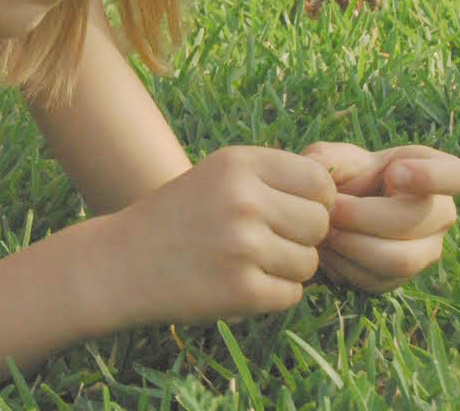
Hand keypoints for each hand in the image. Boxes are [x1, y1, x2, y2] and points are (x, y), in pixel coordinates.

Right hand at [113, 146, 335, 323]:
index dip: (314, 202)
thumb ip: (273, 177)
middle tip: (263, 242)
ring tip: (244, 262)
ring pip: (309, 263)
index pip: (320, 183)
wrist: (121, 262)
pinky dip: (271, 295)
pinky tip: (236, 284)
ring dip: (286, 269)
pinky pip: (291, 295)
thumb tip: (338, 190)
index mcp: (239, 163)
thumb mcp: (219, 175)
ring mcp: (243, 246)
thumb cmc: (178, 217)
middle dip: (301, 238)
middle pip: (320, 224)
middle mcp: (244, 199)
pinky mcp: (242, 290)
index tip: (289, 213)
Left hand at [299, 141, 459, 292]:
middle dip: (361, 216)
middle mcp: (440, 214)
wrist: (336, 215)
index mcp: (433, 172)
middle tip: (330, 208)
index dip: (430, 176)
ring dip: (352, 244)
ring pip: (398, 259)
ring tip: (326, 229)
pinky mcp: (402, 278)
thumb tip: (317, 166)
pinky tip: (329, 249)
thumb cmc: (347, 176)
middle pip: (412, 221)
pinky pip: (377, 280)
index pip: (455, 175)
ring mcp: (426, 250)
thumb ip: (328, 158)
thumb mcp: (337, 159)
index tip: (393, 173)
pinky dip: (345, 265)